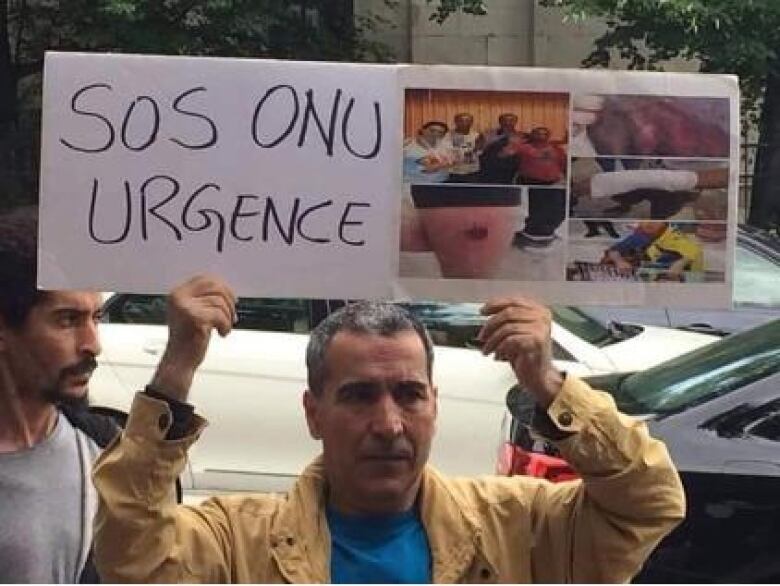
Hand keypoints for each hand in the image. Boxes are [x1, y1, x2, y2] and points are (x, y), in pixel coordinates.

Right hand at [151, 275, 236, 401]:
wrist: (179, 362)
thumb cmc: (187, 340)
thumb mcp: (191, 312)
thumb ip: (203, 299)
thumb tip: (226, 290)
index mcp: (177, 293)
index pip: (205, 279)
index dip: (222, 287)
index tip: (232, 299)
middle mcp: (179, 297)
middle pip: (215, 287)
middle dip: (229, 300)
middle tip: (232, 316)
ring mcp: (185, 307)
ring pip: (220, 302)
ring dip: (227, 317)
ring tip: (223, 328)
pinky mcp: (195, 318)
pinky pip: (220, 316)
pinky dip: (226, 326)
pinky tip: (221, 334)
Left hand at [478, 297, 563, 407]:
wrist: (539, 376)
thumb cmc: (526, 355)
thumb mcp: (516, 332)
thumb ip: (506, 319)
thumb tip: (486, 311)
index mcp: (538, 310)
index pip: (513, 301)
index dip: (495, 304)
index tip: (483, 310)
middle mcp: (542, 317)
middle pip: (508, 313)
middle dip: (490, 325)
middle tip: (482, 336)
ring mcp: (541, 329)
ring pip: (507, 328)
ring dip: (492, 340)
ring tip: (488, 349)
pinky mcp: (536, 342)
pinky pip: (510, 340)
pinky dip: (500, 348)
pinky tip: (498, 355)